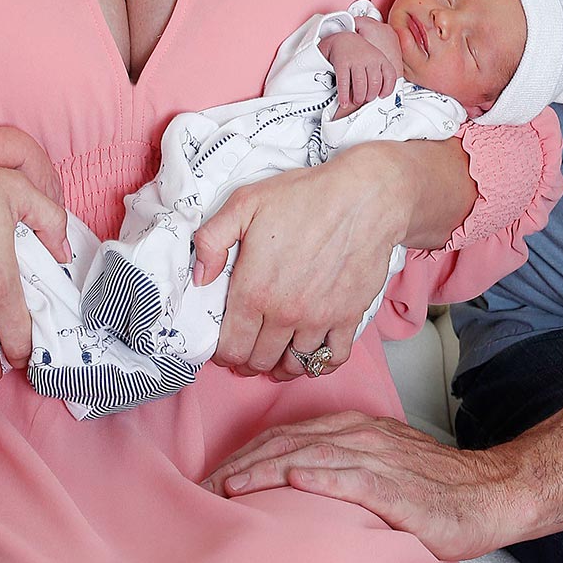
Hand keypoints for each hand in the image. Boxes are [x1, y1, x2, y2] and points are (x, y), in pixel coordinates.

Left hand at [192, 148, 409, 380]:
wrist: (363, 198)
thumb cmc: (306, 197)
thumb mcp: (244, 204)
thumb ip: (211, 240)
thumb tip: (200, 278)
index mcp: (254, 291)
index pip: (231, 347)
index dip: (223, 353)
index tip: (225, 347)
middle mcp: (284, 313)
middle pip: (259, 361)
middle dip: (249, 361)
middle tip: (248, 352)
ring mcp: (318, 319)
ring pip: (293, 364)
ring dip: (281, 365)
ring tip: (276, 356)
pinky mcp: (348, 317)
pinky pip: (332, 358)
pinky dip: (319, 364)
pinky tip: (311, 355)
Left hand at [201, 410, 521, 561]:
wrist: (492, 494)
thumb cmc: (434, 489)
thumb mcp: (380, 467)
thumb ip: (339, 468)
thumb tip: (290, 489)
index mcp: (353, 429)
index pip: (285, 435)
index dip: (245, 454)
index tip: (211, 478)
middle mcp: (361, 435)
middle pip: (287, 442)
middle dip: (242, 464)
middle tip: (204, 489)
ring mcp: (381, 458)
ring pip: (312, 455)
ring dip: (266, 470)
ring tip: (230, 488)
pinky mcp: (400, 488)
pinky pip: (355, 478)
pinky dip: (322, 478)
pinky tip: (295, 483)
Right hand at [320, 28, 396, 116]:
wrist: (342, 40)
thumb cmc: (360, 53)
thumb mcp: (375, 59)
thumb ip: (380, 74)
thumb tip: (381, 94)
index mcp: (381, 58)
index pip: (390, 76)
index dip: (387, 89)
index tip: (381, 96)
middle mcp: (370, 59)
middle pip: (375, 83)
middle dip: (370, 96)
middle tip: (365, 100)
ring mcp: (356, 60)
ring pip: (360, 84)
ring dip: (359, 97)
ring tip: (356, 101)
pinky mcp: (342, 62)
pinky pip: (344, 83)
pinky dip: (344, 95)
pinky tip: (344, 101)